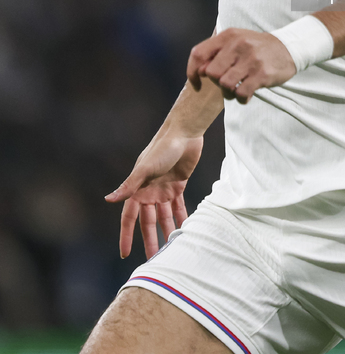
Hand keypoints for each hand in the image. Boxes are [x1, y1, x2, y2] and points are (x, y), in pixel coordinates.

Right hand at [105, 134, 202, 258]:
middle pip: (148, 222)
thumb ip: (129, 185)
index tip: (124, 255)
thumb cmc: (162, 148)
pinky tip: (185, 231)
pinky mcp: (178, 186)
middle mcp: (149, 191)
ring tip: (172, 250)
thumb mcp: (145, 168)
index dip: (126, 236)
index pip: (129, 218)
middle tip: (154, 260)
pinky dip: (181, 218)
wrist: (184, 134)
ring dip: (167, 232)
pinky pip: (179, 207)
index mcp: (138, 189)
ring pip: (164, 217)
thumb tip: (108, 200)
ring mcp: (163, 190)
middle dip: (150, 240)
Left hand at [187, 28, 296, 103]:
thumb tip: (199, 72)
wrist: (288, 47)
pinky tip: (246, 94)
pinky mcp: (261, 74)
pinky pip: (241, 93)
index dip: (192, 71)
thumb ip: (216, 53)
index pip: (198, 54)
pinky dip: (241, 98)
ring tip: (236, 89)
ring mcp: (250, 59)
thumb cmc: (257, 47)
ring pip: (225, 85)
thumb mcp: (236, 41)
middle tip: (226, 83)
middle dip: (216, 83)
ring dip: (228, 93)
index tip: (197, 83)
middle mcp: (238, 45)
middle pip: (211, 73)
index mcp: (228, 36)